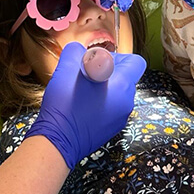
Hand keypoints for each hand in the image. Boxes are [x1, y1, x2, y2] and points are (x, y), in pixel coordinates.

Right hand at [24, 42, 146, 168]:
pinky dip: (100, 101)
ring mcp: (120, 118)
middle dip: (108, 71)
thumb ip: (77, 52)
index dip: (119, 56)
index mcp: (123, 85)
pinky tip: (82, 104)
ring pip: (118, 93)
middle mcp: (127, 102)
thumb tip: (81, 52)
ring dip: (103, 87)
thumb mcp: (66, 67)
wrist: (57, 142)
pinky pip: (111, 107)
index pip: (137, 62)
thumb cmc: (65, 103)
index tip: (100, 60)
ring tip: (82, 89)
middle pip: (126, 77)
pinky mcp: (111, 129)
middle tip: (86, 73)